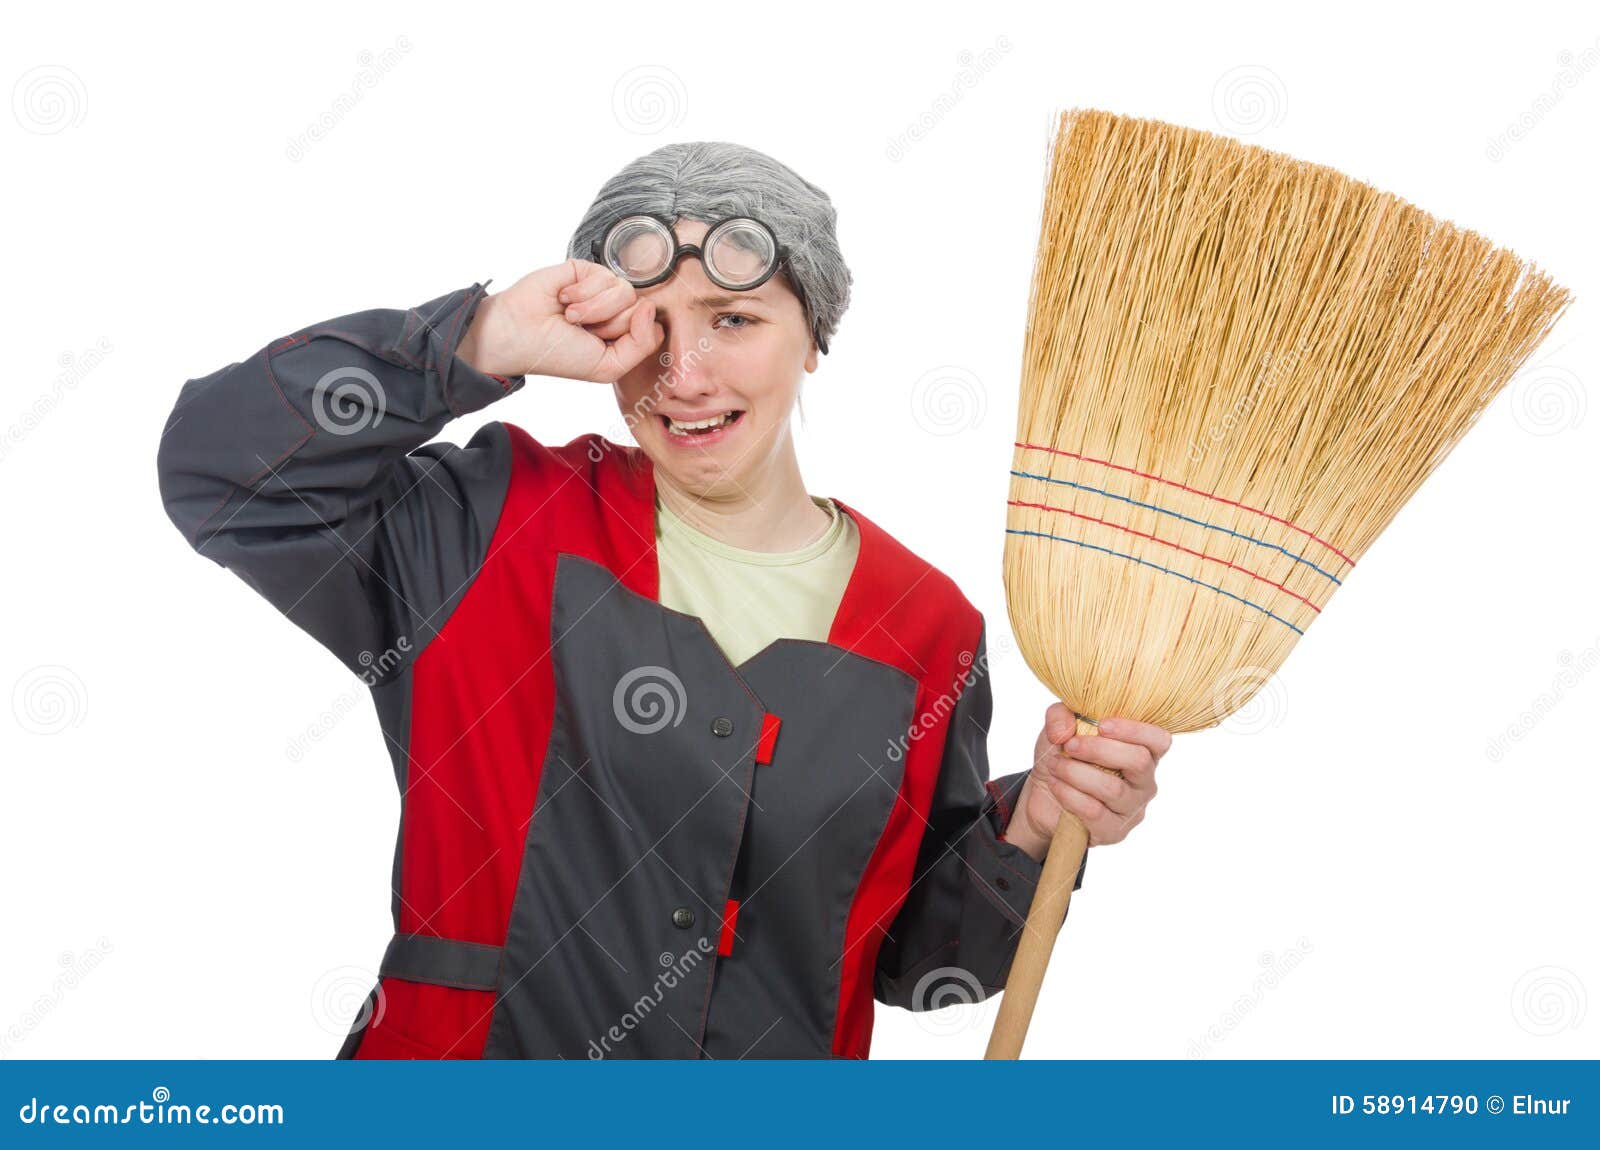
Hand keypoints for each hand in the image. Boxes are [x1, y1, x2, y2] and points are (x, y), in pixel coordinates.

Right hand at [456, 259, 664, 382]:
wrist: (519, 334)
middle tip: (581, 331)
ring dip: (593, 309)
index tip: (601, 346)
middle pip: (641, 310)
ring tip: (570, 316)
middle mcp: (616, 311)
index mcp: (623, 336)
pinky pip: (606, 276)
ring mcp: (602, 290)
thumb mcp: (608, 366)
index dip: (631, 337)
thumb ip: (643, 344)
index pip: (653, 329)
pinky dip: (582, 293)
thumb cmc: (559, 355)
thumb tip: (650, 306)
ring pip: (626, 292)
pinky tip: (563, 299)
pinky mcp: (587, 270)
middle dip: (609, 325)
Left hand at [1006, 703, 1170, 862]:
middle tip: (1070, 745)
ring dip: (1076, 773)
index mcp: (1142, 751)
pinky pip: (1094, 812)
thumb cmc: (1063, 757)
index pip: (1159, 740)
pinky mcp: (1114, 831)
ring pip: (1113, 788)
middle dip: (1099, 749)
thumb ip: (1059, 716)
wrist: (1044, 797)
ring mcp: (1132, 808)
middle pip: (1139, 761)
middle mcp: (1144, 781)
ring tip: (1056, 766)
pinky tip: (1056, 785)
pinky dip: (1069, 795)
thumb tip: (1064, 730)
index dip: (1136, 730)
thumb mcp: (1058, 729)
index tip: (1102, 725)